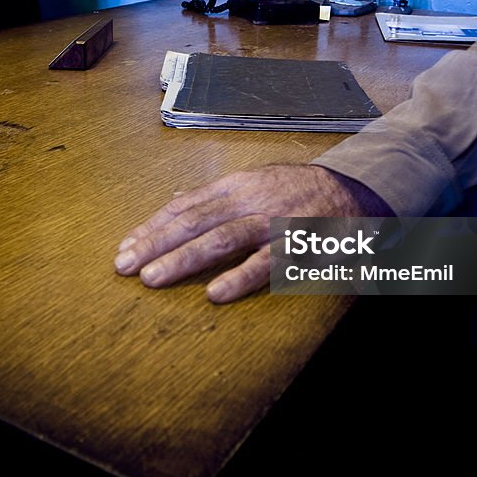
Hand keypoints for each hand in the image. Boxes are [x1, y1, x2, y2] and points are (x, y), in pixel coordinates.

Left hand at [114, 165, 392, 303]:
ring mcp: (272, 220)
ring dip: (183, 258)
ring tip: (153, 278)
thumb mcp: (253, 183)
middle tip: (124, 266)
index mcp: (234, 186)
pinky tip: (215, 293)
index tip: (125, 248)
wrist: (352, 190)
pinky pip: (266, 262)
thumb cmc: (294, 191)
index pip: (184, 206)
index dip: (152, 227)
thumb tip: (174, 200)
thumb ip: (214, 196)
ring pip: (221, 238)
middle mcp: (248, 199)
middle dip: (155, 243)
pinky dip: (240, 277)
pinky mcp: (297, 243)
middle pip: (193, 221)